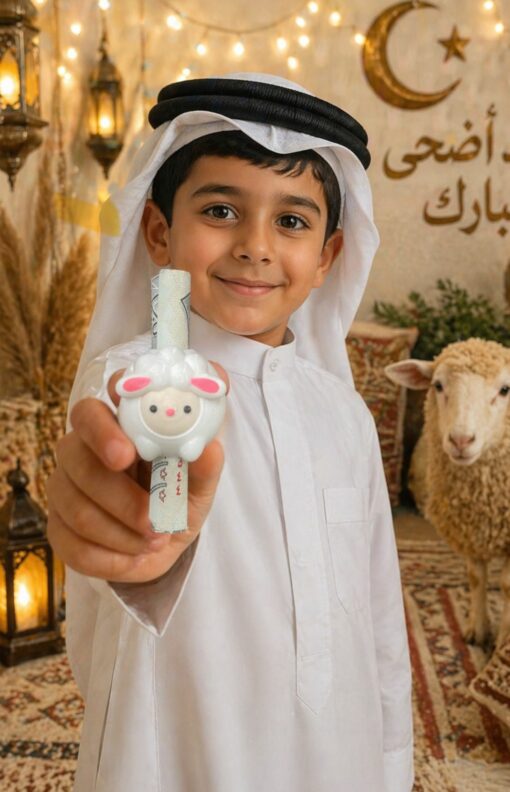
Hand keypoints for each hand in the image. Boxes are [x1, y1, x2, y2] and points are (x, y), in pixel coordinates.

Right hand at [47, 363, 227, 583]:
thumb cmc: (177, 499)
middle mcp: (79, 452)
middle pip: (79, 463)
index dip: (103, 430)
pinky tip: (135, 555)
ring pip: (78, 511)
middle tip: (156, 521)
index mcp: (113, 427)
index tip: (127, 454)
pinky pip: (74, 546)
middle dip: (123, 499)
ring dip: (124, 534)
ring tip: (155, 539)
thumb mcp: (200, 484)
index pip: (90, 413)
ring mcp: (63, 489)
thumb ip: (204, 465)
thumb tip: (208, 448)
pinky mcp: (57, 528)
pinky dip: (113, 558)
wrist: (164, 542)